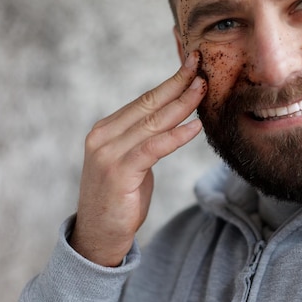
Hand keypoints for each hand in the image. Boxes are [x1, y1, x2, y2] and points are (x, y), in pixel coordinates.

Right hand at [71, 52, 206, 266]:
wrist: (98, 236)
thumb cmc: (119, 200)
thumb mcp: (131, 163)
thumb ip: (144, 141)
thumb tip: (173, 121)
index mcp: (106, 130)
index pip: (143, 100)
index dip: (169, 82)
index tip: (191, 66)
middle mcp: (103, 136)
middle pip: (148, 104)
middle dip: (177, 83)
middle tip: (200, 66)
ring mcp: (108, 153)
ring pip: (153, 122)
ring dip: (181, 104)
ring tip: (203, 89)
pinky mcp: (119, 172)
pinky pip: (154, 148)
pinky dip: (176, 135)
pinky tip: (195, 126)